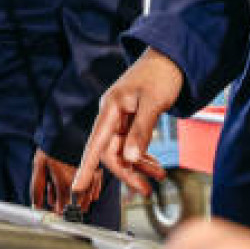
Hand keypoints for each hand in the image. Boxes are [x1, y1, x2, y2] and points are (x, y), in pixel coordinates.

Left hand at [31, 149, 99, 214]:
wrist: (65, 129)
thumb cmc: (51, 147)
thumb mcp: (39, 167)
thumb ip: (37, 190)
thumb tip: (36, 207)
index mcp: (65, 183)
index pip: (63, 209)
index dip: (56, 211)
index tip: (52, 208)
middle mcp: (80, 182)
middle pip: (77, 207)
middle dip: (66, 206)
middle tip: (56, 196)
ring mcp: (91, 176)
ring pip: (87, 200)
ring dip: (77, 200)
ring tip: (65, 188)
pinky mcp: (97, 170)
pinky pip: (95, 189)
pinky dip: (88, 192)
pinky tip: (79, 186)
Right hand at [72, 48, 181, 197]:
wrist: (171, 59)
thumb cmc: (160, 75)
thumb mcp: (153, 103)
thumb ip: (141, 131)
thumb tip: (129, 159)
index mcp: (111, 107)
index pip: (95, 143)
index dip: (86, 167)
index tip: (77, 188)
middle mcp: (112, 114)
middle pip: (110, 151)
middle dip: (127, 172)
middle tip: (145, 189)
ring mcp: (121, 118)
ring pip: (123, 150)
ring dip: (139, 165)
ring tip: (158, 177)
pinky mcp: (131, 120)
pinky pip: (132, 144)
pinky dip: (143, 156)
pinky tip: (155, 166)